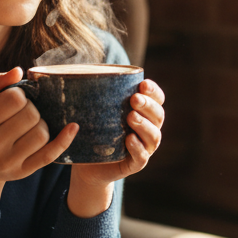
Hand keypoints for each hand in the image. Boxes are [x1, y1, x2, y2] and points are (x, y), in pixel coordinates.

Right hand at [0, 67, 77, 219]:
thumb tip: (19, 71)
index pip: (15, 99)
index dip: (19, 95)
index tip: (13, 99)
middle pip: (31, 115)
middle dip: (31, 108)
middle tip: (22, 113)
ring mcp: (8, 161)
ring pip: (42, 133)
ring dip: (41, 124)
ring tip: (29, 125)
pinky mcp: (22, 172)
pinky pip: (49, 155)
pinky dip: (64, 140)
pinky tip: (72, 127)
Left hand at [67, 79, 164, 216]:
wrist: (88, 165)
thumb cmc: (94, 132)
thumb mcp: (97, 111)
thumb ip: (97, 95)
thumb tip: (79, 71)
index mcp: (144, 113)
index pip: (157, 99)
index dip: (153, 91)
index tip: (142, 83)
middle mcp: (149, 129)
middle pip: (158, 116)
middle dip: (148, 105)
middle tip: (134, 99)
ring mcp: (144, 148)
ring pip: (153, 136)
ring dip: (144, 125)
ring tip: (130, 117)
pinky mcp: (135, 164)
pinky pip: (142, 157)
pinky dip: (137, 148)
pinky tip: (129, 139)